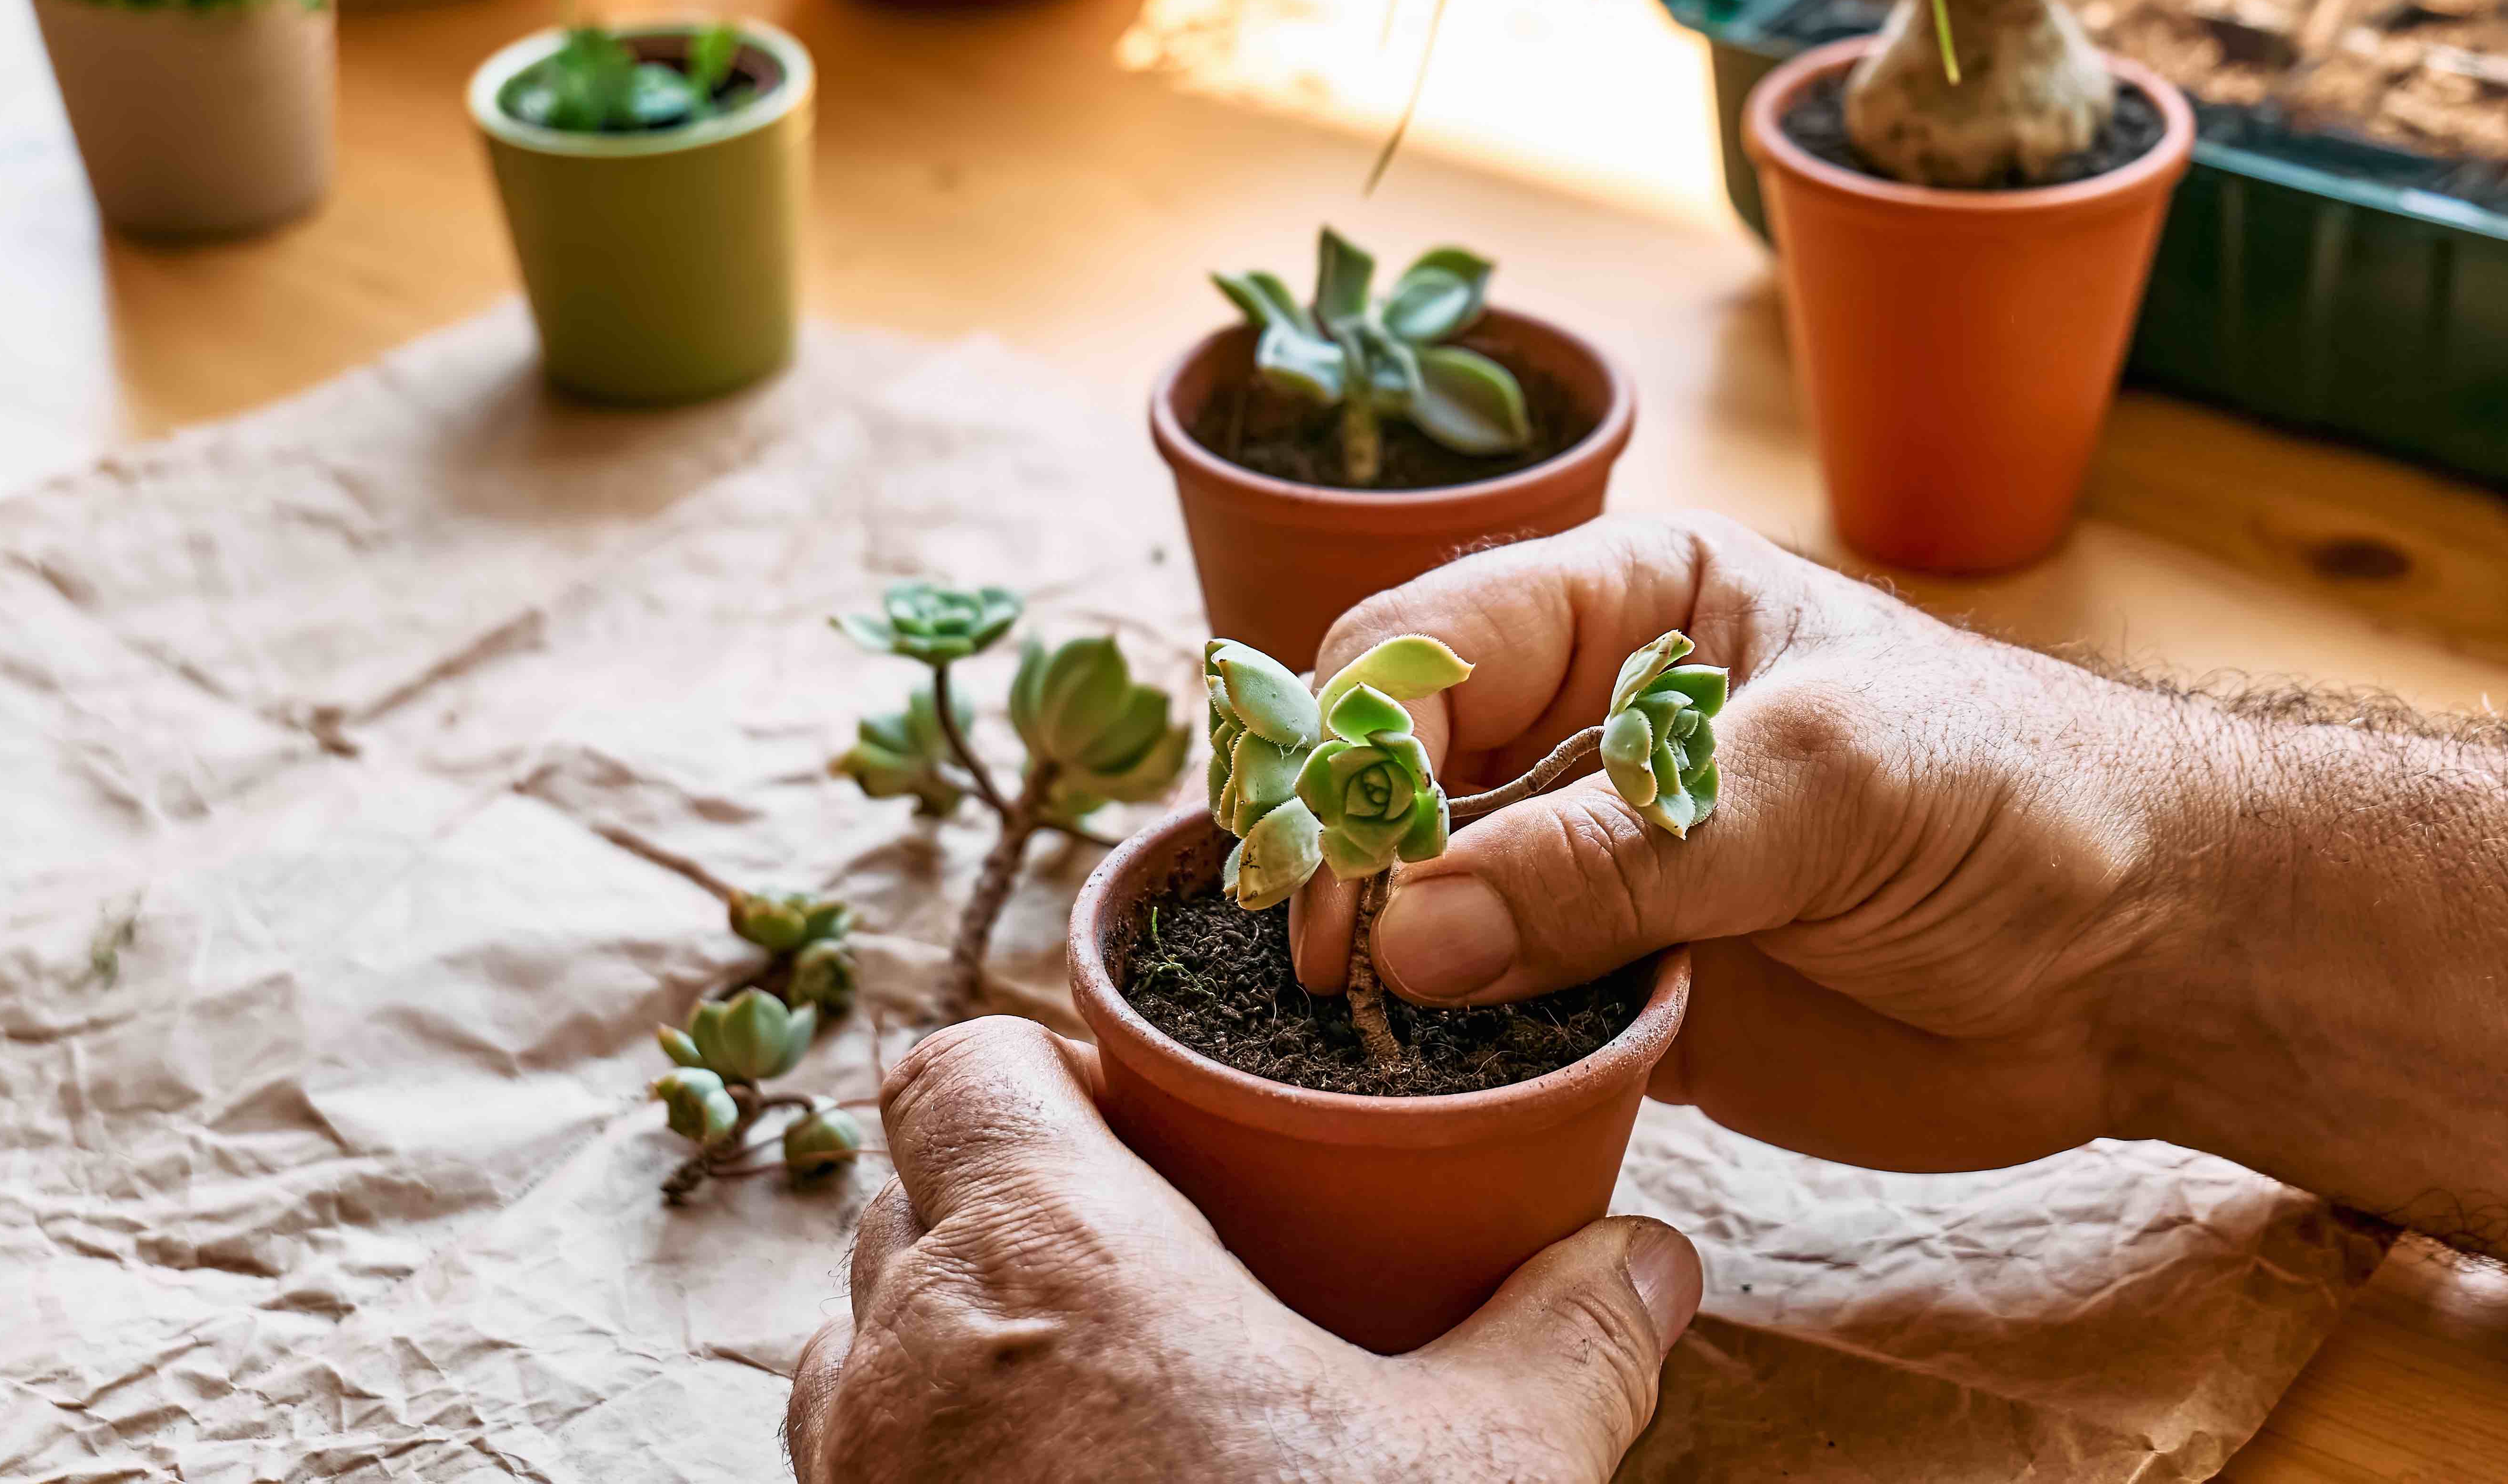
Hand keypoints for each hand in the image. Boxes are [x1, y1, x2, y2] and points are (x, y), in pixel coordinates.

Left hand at [788, 1017, 1706, 1482]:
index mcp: (1048, 1253)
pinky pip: (860, 1451)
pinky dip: (938, 1439)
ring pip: (874, 1328)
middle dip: (1024, 1198)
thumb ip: (1567, 1343)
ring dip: (966, 1325)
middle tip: (1159, 1254)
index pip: (961, 1065)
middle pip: (923, 1189)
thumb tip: (1647, 1261)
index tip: (1150, 1120)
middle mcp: (913, 1345)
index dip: (1048, 1067)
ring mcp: (861, 1469)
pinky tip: (1065, 1481)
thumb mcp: (1484, 1476)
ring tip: (1111, 1377)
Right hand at [1291, 514, 2203, 1173]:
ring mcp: (1590, 862)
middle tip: (1336, 969)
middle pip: (1392, 771)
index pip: (1422, 644)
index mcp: (1623, 608)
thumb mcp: (1825, 785)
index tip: (1355, 868)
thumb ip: (1620, 852)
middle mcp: (1581, 725)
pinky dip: (1450, 1046)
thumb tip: (1416, 930)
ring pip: (1418, 897)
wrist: (2145, 959)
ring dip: (1381, 961)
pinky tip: (1427, 1081)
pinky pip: (1487, 1009)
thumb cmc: (2015, 799)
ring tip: (1357, 1033)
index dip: (1359, 743)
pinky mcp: (1615, 986)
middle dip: (1346, 857)